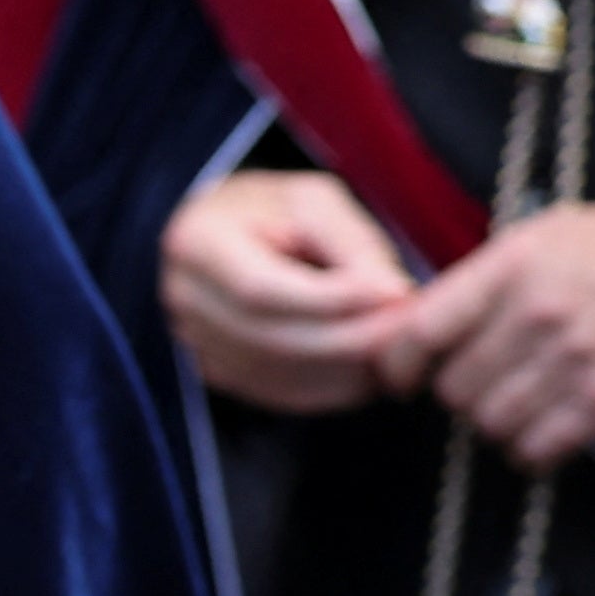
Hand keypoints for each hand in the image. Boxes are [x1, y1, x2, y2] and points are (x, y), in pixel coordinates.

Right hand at [161, 171, 418, 413]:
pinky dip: (333, 389)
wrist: (226, 231)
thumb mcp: (313, 201)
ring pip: (280, 375)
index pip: (260, 289)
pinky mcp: (217, 371)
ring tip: (397, 346)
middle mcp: (182, 297)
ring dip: (348, 370)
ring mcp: (193, 341)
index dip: (331, 300)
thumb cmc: (274, 209)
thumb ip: (352, 244)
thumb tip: (392, 295)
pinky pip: (280, 394)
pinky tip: (369, 369)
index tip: (396, 293)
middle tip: (411, 330)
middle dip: (351, 340)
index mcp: (195, 242)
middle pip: (270, 340)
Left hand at [376, 192, 594, 467]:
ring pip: (492, 422)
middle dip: (457, 395)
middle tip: (478, 390)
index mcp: (510, 265)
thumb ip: (484, 279)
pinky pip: (542, 446)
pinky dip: (531, 452)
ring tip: (513, 411)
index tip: (399, 378)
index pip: (420, 329)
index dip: (395, 363)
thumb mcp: (544, 236)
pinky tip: (539, 440)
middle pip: (454, 387)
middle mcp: (536, 312)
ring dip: (495, 425)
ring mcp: (576, 357)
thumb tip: (422, 320)